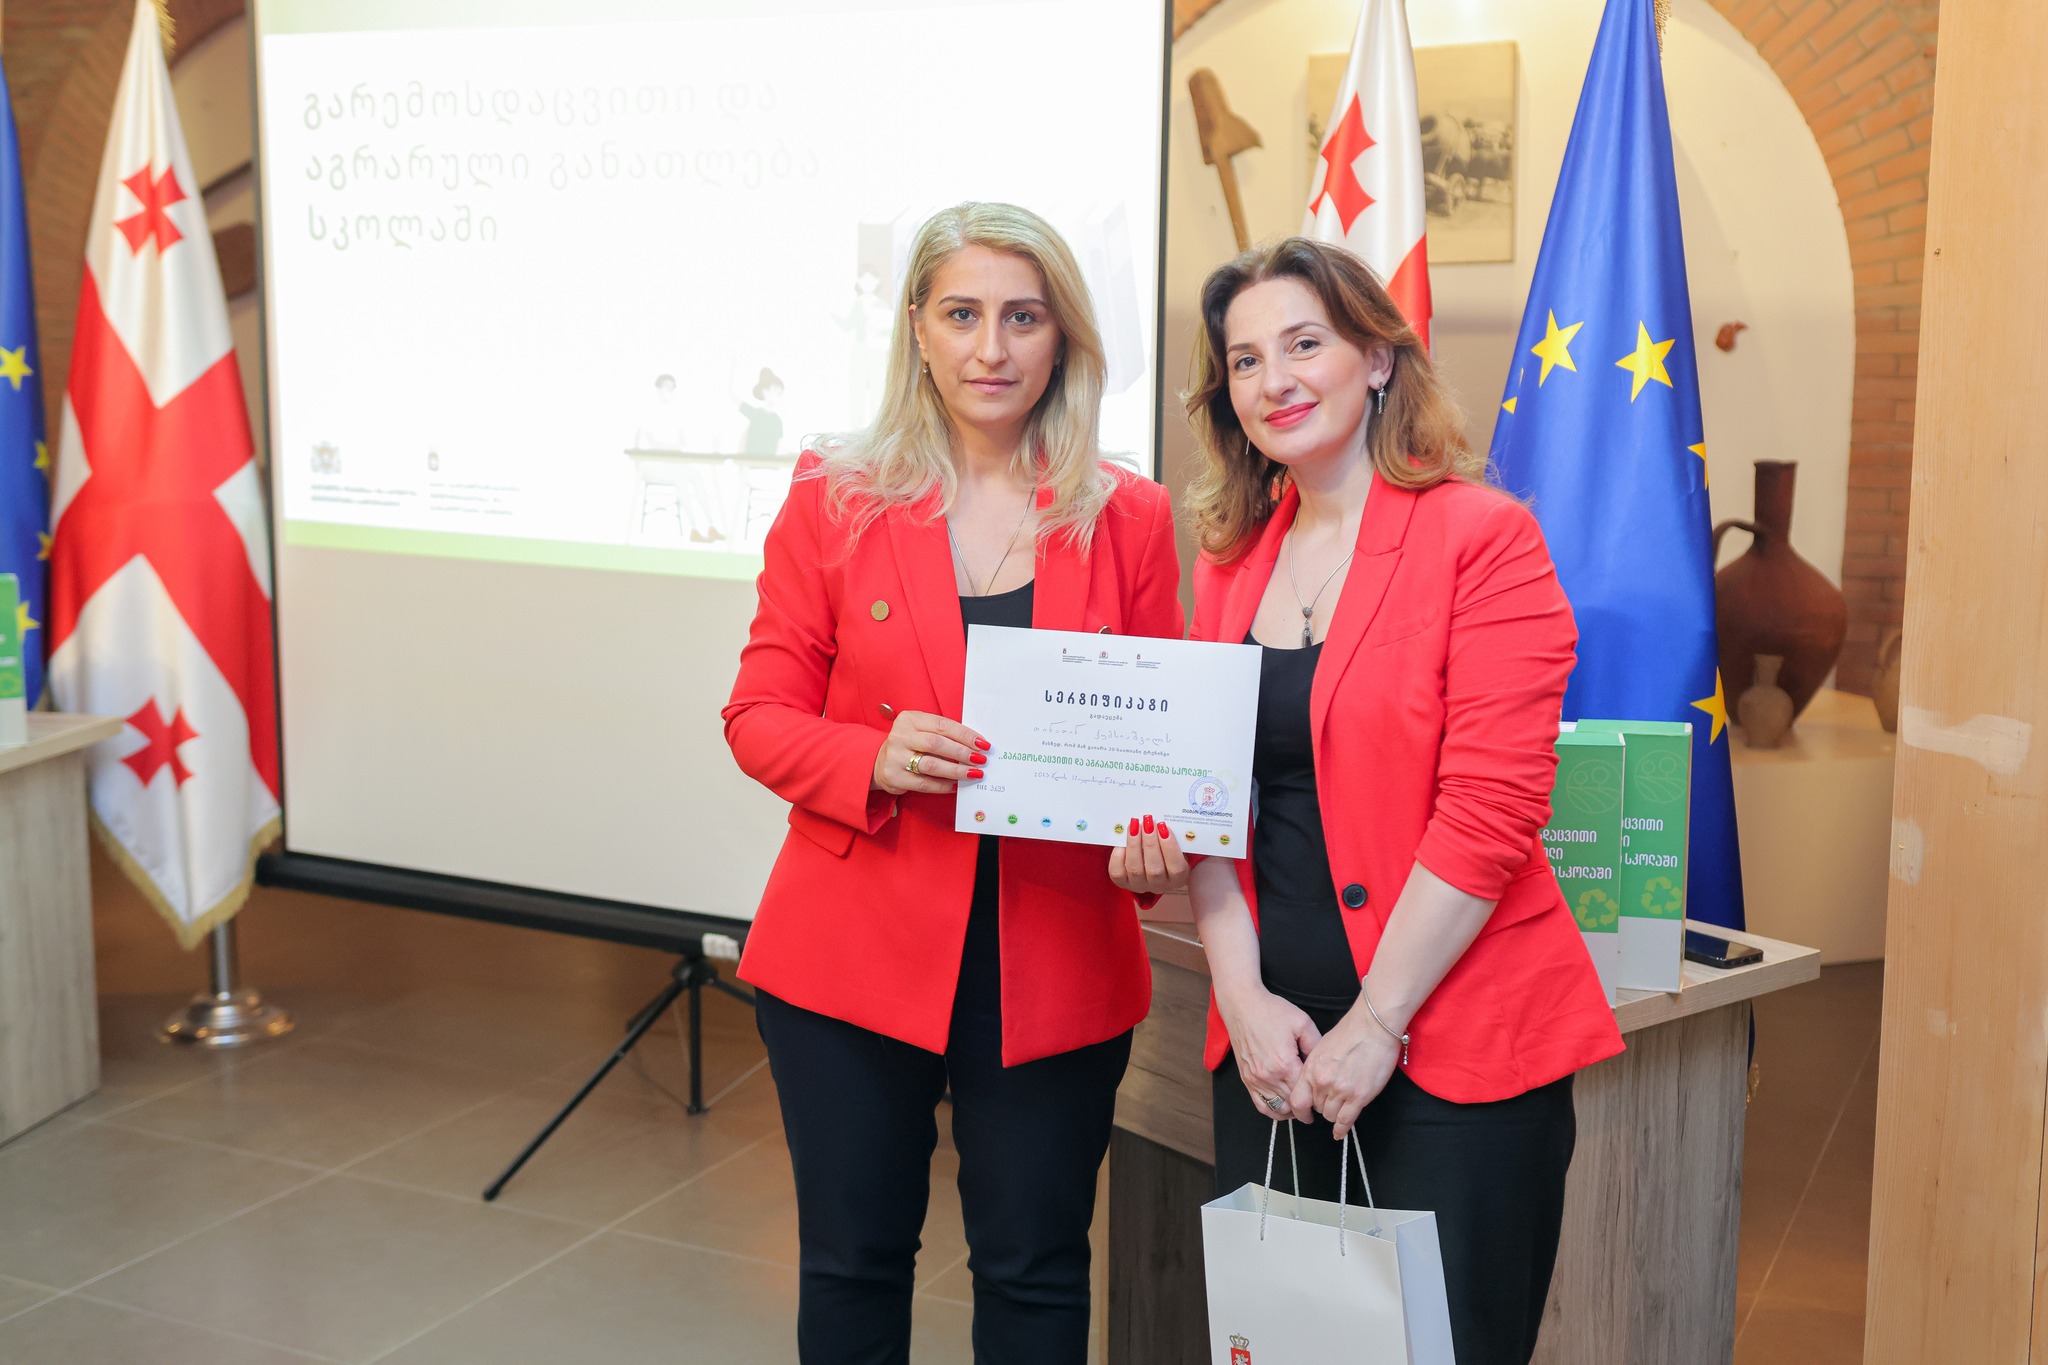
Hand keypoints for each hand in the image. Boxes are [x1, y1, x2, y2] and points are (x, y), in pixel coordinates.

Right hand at [872, 710, 987, 795]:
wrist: (880, 762)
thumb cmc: (910, 745)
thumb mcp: (921, 731)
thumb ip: (943, 734)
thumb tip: (975, 745)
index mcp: (909, 719)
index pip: (942, 725)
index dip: (965, 735)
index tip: (982, 744)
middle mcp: (900, 736)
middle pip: (937, 744)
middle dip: (962, 752)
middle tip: (980, 760)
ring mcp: (895, 757)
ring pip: (931, 765)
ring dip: (956, 770)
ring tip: (973, 773)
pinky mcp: (894, 777)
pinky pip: (924, 783)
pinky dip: (943, 785)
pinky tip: (955, 785)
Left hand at [1107, 815, 1189, 895]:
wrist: (1148, 858)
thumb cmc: (1165, 849)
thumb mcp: (1178, 846)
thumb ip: (1175, 838)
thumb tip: (1165, 823)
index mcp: (1178, 878)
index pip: (1176, 868)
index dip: (1170, 848)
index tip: (1163, 827)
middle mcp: (1159, 885)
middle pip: (1154, 870)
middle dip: (1150, 843)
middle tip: (1147, 822)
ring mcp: (1140, 885)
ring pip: (1135, 869)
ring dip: (1134, 844)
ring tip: (1134, 826)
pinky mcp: (1123, 882)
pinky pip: (1118, 871)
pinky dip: (1119, 855)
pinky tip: (1122, 840)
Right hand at [1217, 983, 1322, 1123]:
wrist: (1243, 1006)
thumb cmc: (1271, 1011)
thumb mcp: (1302, 1023)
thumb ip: (1316, 1045)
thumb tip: (1323, 1064)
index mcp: (1285, 1064)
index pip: (1306, 1094)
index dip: (1318, 1098)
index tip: (1325, 1097)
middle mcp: (1268, 1076)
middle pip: (1293, 1104)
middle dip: (1307, 1108)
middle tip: (1318, 1103)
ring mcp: (1255, 1080)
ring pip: (1278, 1109)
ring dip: (1292, 1111)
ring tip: (1303, 1107)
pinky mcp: (1247, 1079)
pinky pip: (1261, 1105)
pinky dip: (1274, 1111)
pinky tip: (1284, 1107)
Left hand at [1293, 999, 1401, 1140]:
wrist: (1373, 1027)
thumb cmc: (1350, 1032)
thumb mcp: (1322, 1047)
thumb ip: (1315, 1066)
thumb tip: (1313, 1080)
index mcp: (1311, 1069)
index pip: (1297, 1100)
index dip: (1300, 1110)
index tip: (1305, 1114)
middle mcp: (1322, 1082)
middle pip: (1316, 1108)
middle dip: (1322, 1107)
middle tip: (1331, 1103)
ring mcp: (1340, 1091)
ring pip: (1330, 1115)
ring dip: (1334, 1114)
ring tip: (1340, 1110)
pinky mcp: (1359, 1097)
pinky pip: (1346, 1120)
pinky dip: (1342, 1129)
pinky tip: (1340, 1132)